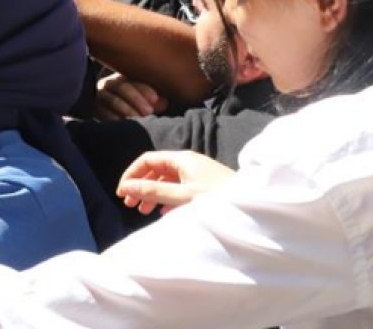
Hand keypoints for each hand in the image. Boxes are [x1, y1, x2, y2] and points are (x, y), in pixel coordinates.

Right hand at [94, 73, 167, 118]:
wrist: (105, 117)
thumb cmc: (131, 107)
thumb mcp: (143, 101)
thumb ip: (153, 101)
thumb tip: (163, 102)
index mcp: (124, 78)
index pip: (135, 79)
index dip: (145, 89)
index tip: (155, 99)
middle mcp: (110, 84)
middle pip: (123, 87)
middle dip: (136, 99)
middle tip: (148, 112)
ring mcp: (100, 97)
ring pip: (112, 100)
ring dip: (126, 109)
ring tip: (138, 119)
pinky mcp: (94, 110)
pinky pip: (103, 113)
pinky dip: (114, 119)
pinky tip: (124, 125)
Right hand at [116, 150, 234, 214]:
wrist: (250, 207)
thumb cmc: (216, 198)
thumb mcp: (181, 196)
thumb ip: (152, 192)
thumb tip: (126, 187)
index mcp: (181, 159)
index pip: (147, 160)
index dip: (131, 174)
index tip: (121, 192)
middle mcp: (188, 163)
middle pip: (155, 170)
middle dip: (140, 186)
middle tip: (129, 205)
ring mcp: (196, 174)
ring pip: (166, 181)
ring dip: (152, 194)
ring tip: (143, 211)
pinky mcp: (204, 185)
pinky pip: (178, 189)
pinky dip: (167, 199)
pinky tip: (164, 213)